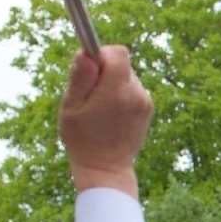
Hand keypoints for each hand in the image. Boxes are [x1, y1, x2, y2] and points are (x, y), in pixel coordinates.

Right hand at [58, 46, 151, 196]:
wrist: (106, 168)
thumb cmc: (82, 139)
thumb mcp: (71, 107)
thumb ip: (80, 78)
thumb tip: (85, 53)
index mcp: (116, 91)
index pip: (118, 53)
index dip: (101, 54)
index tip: (89, 69)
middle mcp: (136, 94)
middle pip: (122, 64)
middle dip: (104, 72)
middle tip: (90, 95)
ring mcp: (145, 102)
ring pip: (127, 77)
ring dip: (112, 84)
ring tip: (100, 109)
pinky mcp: (148, 109)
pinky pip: (133, 90)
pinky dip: (121, 95)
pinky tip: (111, 115)